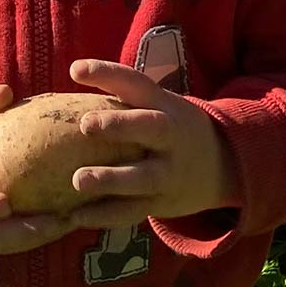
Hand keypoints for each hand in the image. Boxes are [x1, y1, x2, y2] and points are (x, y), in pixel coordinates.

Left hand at [65, 59, 237, 229]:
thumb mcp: (159, 107)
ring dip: (110, 179)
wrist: (223, 163)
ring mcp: (169, 172)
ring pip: (142, 177)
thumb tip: (62, 89)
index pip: (136, 84)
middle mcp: (170, 137)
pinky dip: (106, 215)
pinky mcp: (162, 202)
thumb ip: (122, 103)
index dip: (108, 74)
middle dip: (120, 126)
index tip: (76, 70)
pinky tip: (77, 216)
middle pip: (150, 128)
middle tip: (85, 124)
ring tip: (78, 180)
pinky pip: (134, 211)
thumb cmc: (169, 129)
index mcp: (164, 106)